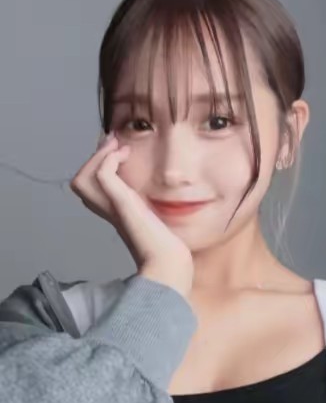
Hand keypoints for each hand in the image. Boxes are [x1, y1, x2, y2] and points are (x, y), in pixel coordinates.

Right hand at [69, 132, 193, 296]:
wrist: (168, 259)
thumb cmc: (165, 244)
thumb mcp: (152, 217)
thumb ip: (145, 205)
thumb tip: (149, 193)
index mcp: (113, 212)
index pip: (90, 186)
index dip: (98, 164)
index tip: (117, 148)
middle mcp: (108, 210)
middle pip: (80, 181)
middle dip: (96, 157)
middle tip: (114, 143)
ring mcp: (113, 208)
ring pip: (82, 179)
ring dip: (99, 157)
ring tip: (119, 147)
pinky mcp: (123, 204)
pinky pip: (102, 176)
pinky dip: (109, 160)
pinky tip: (125, 155)